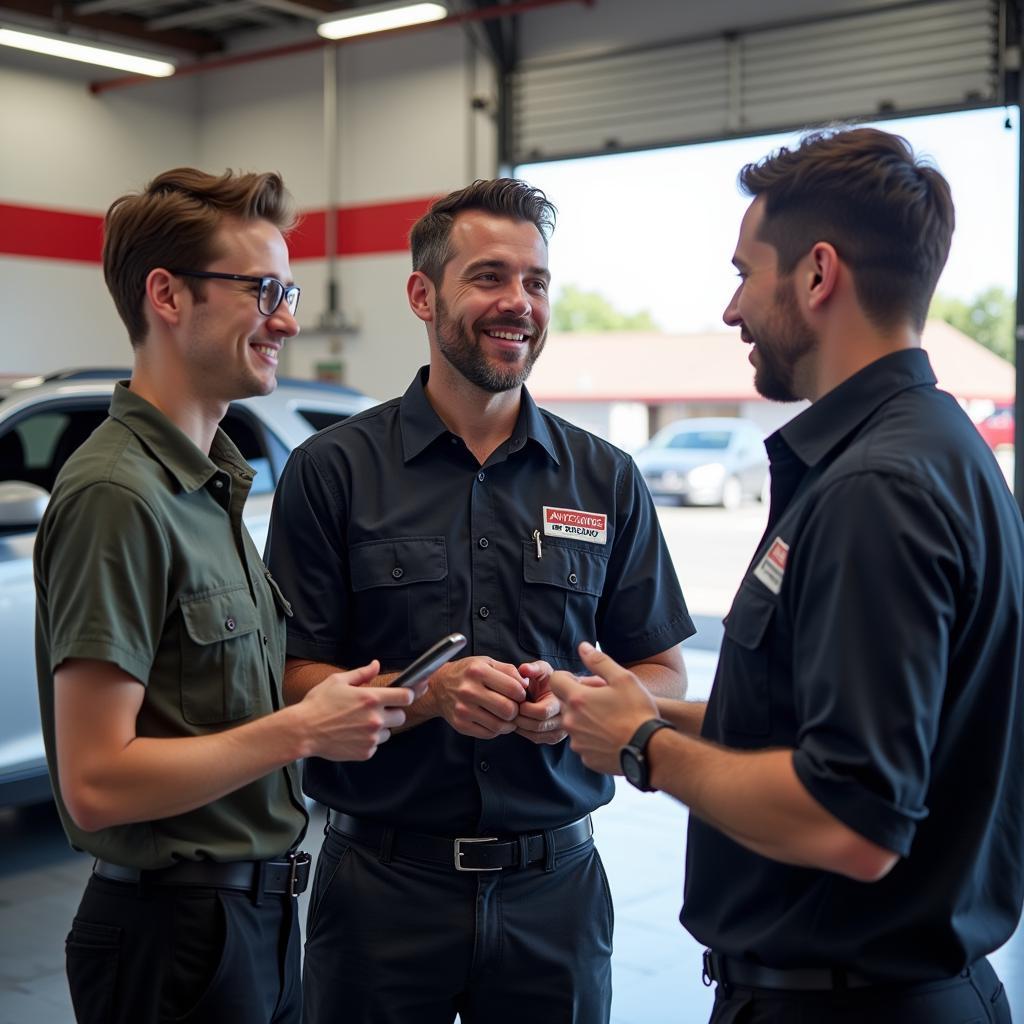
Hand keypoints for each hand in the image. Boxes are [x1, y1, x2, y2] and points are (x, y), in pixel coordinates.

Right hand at [299, 661, 414, 760]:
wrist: (303, 731)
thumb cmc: (318, 703)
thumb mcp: (338, 681)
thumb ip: (362, 673)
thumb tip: (376, 665)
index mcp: (371, 698)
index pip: (406, 696)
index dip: (408, 694)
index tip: (404, 694)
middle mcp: (375, 719)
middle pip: (401, 716)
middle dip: (393, 712)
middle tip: (376, 710)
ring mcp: (371, 738)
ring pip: (388, 732)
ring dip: (380, 728)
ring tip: (359, 723)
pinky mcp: (365, 753)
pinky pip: (375, 746)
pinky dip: (368, 741)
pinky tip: (352, 735)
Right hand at [429, 656, 526, 738]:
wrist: (439, 686)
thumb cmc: (467, 672)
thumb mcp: (486, 662)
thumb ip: (508, 670)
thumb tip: (526, 684)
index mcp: (478, 671)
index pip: (513, 688)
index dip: (522, 694)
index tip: (520, 695)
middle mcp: (469, 690)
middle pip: (507, 709)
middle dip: (516, 710)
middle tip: (515, 707)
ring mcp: (463, 709)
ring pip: (499, 725)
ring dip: (509, 723)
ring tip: (508, 717)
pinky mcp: (460, 724)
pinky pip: (488, 733)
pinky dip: (497, 730)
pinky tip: (495, 721)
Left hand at [513, 661, 565, 743]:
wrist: (561, 693)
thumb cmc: (550, 680)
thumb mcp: (544, 670)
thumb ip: (535, 668)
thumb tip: (523, 669)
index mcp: (563, 701)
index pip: (542, 712)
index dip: (525, 708)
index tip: (518, 700)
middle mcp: (566, 719)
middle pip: (537, 726)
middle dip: (520, 718)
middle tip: (512, 709)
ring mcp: (562, 731)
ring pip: (536, 735)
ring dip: (521, 726)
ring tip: (515, 714)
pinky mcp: (555, 738)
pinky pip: (537, 739)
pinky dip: (525, 732)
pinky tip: (520, 721)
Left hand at [549, 642, 659, 773]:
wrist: (650, 749)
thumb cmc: (638, 711)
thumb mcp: (623, 679)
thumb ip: (599, 661)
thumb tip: (582, 647)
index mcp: (577, 699)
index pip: (555, 680)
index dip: (567, 678)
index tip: (581, 682)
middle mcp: (571, 721)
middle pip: (565, 704)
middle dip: (579, 700)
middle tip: (603, 701)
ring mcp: (577, 742)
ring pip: (574, 725)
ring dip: (585, 720)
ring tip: (610, 720)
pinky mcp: (586, 758)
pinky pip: (584, 744)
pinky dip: (593, 739)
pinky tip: (611, 737)